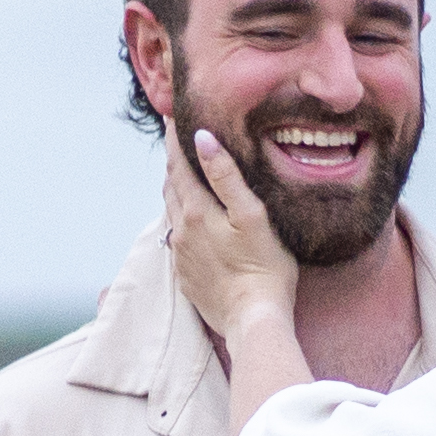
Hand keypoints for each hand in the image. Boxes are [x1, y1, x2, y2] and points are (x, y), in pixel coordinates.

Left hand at [159, 122, 301, 353]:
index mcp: (196, 211)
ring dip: (174, 189)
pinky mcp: (186, 275)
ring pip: (171, 212)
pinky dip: (180, 218)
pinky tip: (190, 219)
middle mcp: (181, 231)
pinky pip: (177, 238)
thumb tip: (202, 138)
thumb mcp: (251, 215)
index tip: (171, 116)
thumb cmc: (264, 266)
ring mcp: (181, 255)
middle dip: (173, 161)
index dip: (174, 139)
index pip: (178, 165)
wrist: (254, 319)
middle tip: (176, 140)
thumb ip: (225, 176)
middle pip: (171, 187)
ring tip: (182, 173)